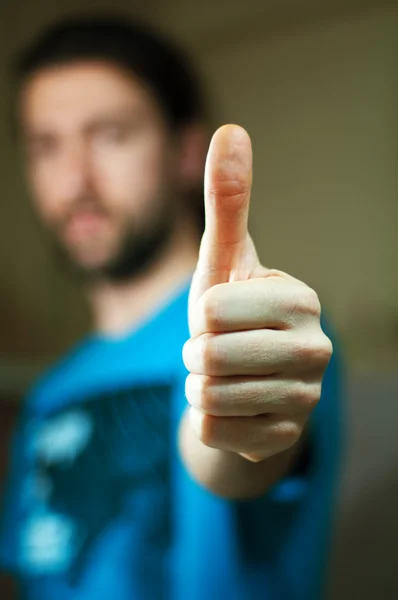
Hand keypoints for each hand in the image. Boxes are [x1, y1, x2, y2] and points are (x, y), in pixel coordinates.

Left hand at [183, 124, 331, 461]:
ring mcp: (306, 400)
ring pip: (209, 396)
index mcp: (301, 300)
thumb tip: (231, 129)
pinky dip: (208, 419)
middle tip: (216, 348)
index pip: (211, 310)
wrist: (244, 375)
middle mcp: (315, 350)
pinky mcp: (286, 438)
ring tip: (224, 375)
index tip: (221, 315)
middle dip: (195, 351)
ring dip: (200, 384)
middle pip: (210, 355)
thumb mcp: (224, 259)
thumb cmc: (231, 310)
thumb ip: (228, 200)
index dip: (200, 314)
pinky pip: (215, 431)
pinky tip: (232, 406)